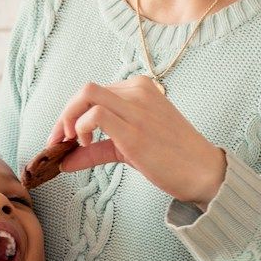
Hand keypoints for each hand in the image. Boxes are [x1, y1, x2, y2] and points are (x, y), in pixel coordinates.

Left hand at [47, 79, 227, 207]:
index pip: (94, 93)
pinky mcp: (134, 129)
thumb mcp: (128, 148)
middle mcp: (138, 92)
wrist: (203, 171)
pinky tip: (84, 145)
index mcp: (139, 89)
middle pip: (85, 91)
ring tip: (72, 143)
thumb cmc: (170, 157)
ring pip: (86, 96)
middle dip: (64, 116)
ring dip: (68, 120)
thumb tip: (65, 161)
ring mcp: (137, 108)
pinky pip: (95, 115)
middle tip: (58, 141)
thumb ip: (96, 149)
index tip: (62, 136)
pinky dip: (80, 129)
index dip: (71, 113)